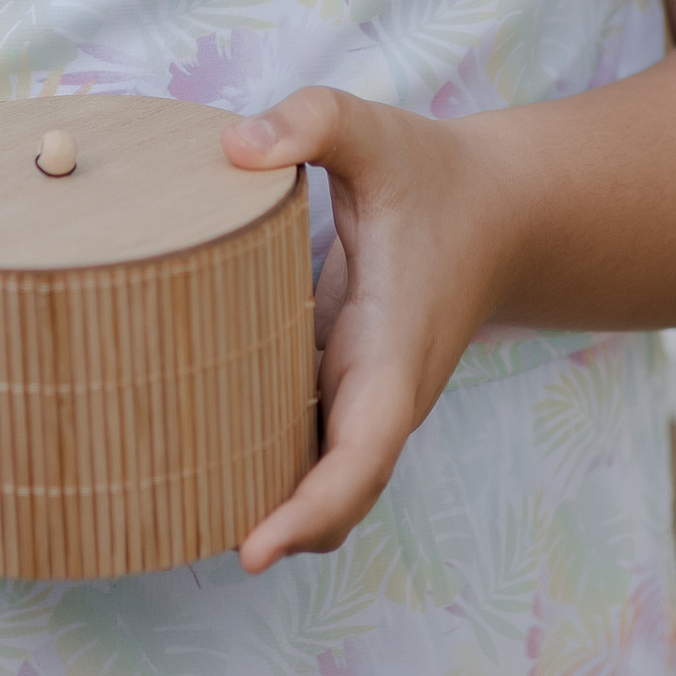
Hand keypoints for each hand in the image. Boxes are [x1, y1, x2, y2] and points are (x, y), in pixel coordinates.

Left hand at [222, 90, 502, 567]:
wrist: (504, 212)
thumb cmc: (437, 176)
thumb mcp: (378, 134)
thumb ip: (315, 124)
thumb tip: (234, 147)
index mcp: (393, 352)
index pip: (361, 458)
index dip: (308, 511)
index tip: (251, 551)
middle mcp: (383, 394)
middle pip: (337, 500)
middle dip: (277, 534)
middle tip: (177, 537)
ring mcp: (366, 399)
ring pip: (323, 483)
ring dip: (267, 508)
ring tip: (171, 514)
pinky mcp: (346, 387)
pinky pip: (310, 447)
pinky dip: (266, 468)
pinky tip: (194, 460)